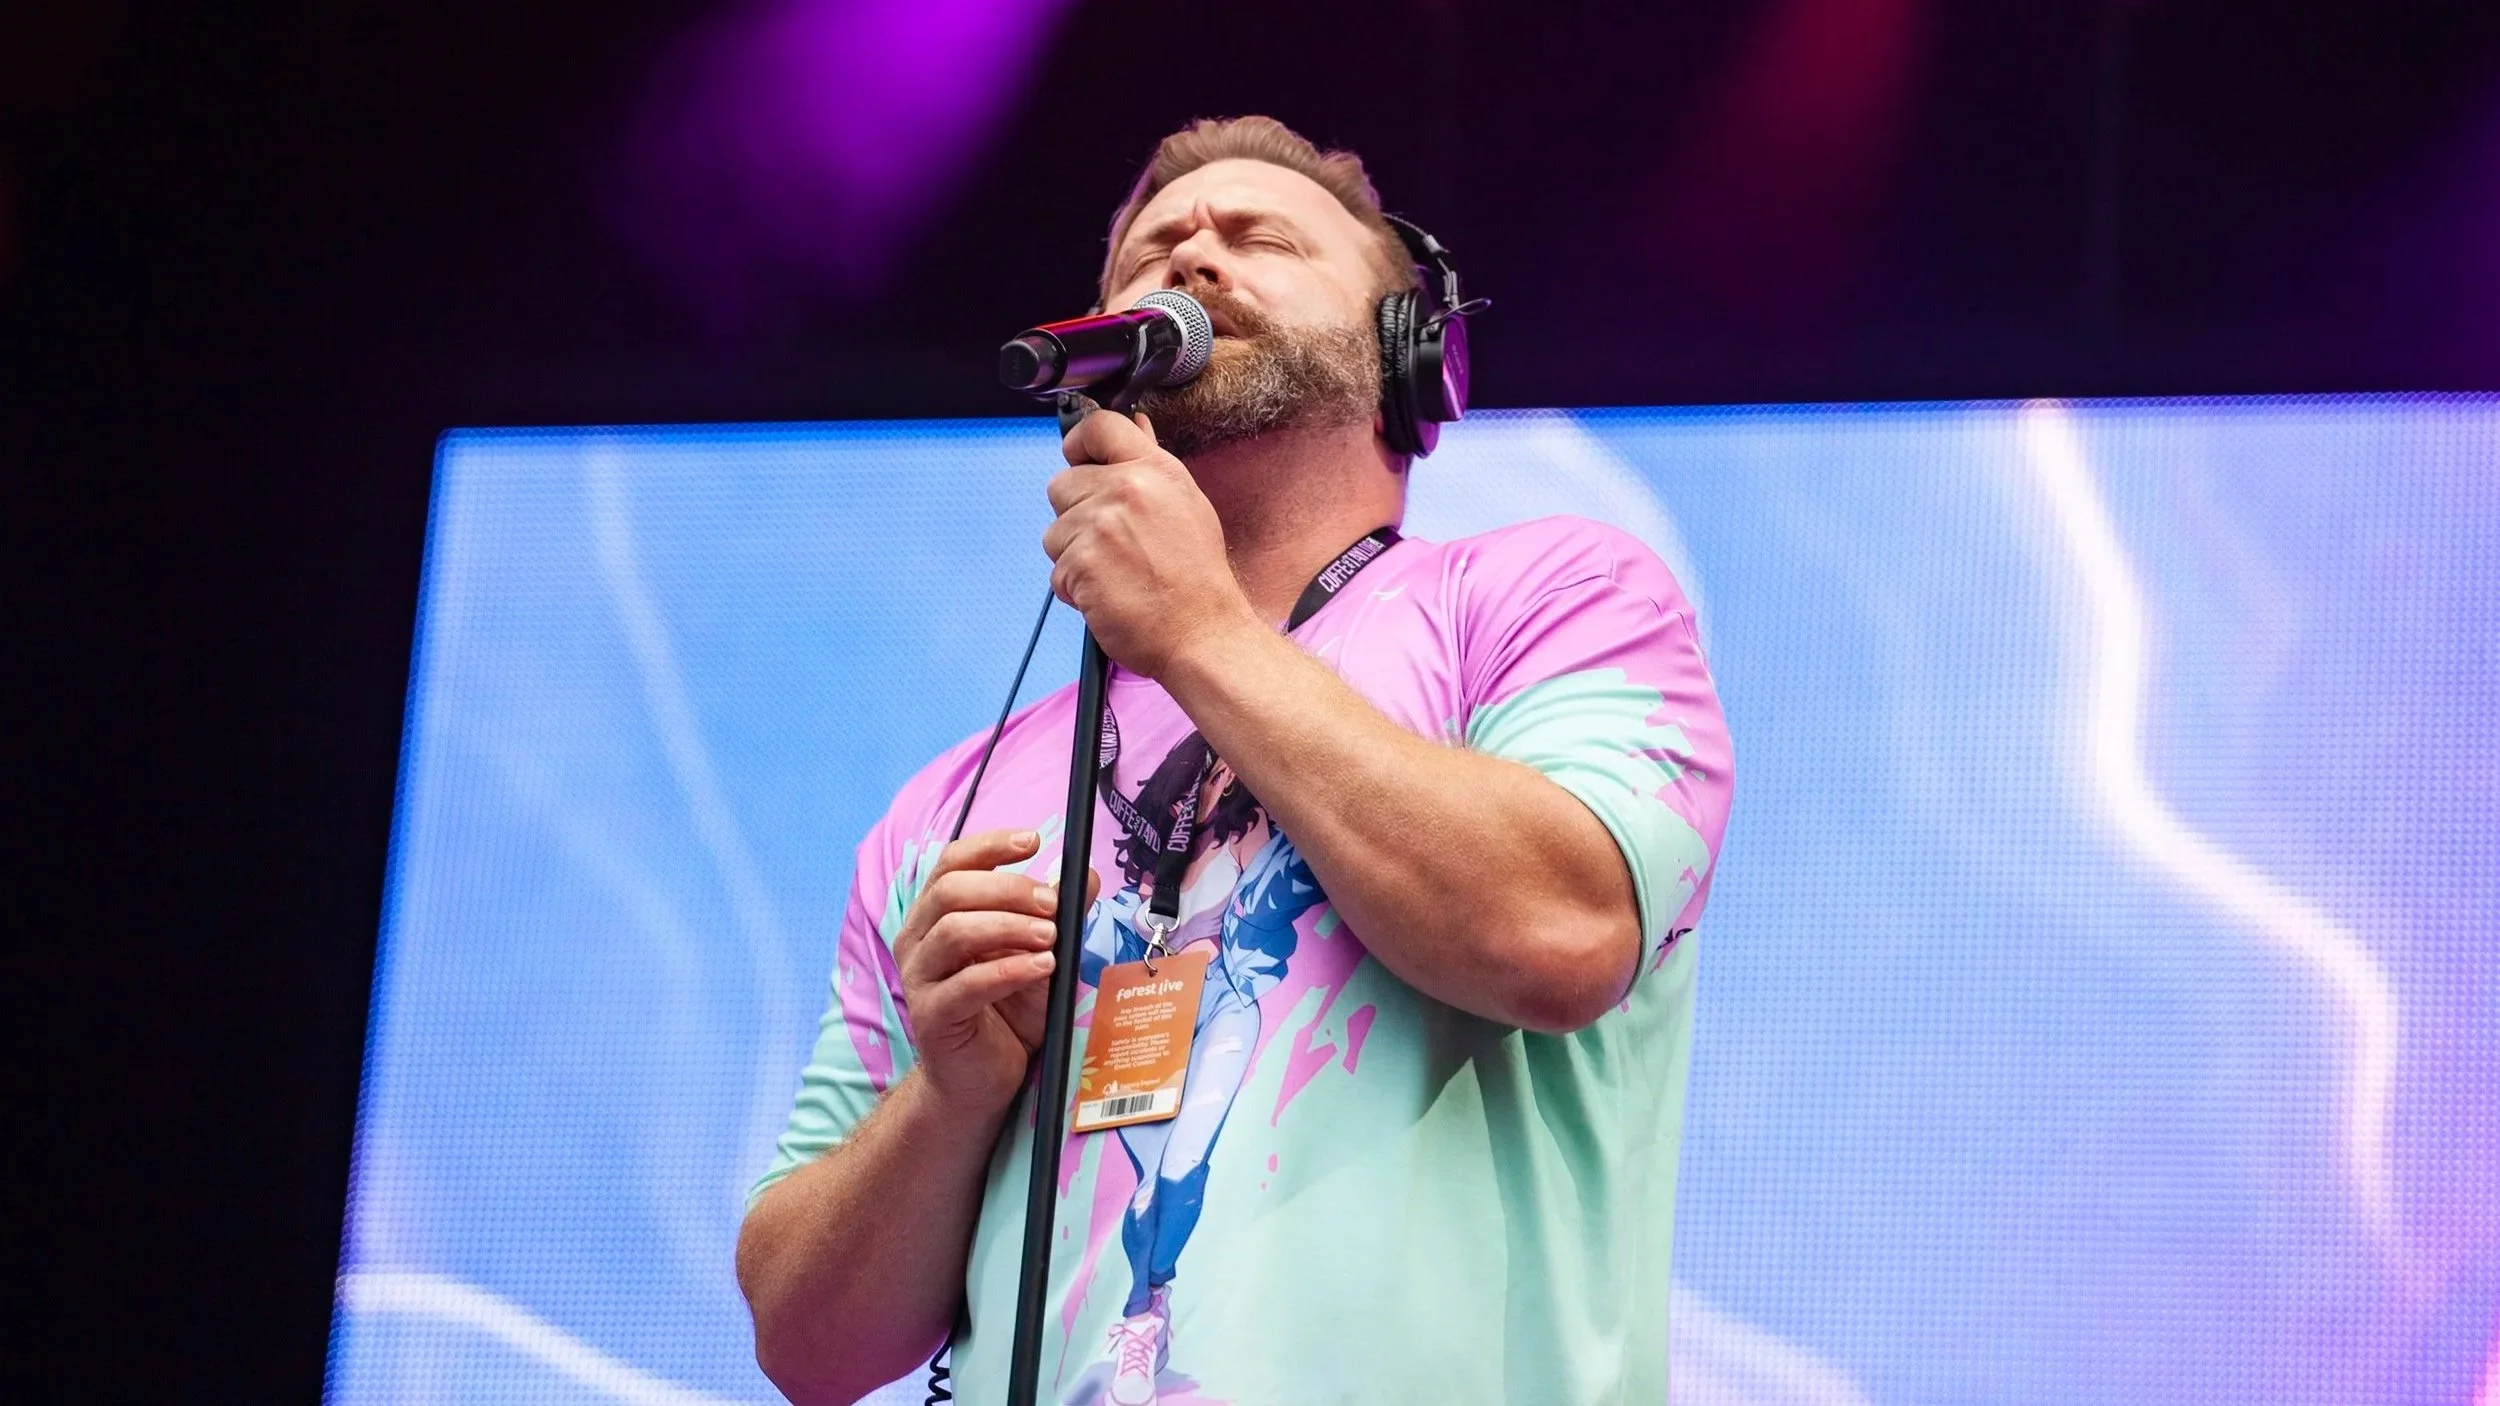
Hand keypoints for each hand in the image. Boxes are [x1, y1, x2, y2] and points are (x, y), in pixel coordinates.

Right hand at [889, 828, 1098, 1117]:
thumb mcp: (1041, 957)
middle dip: (1008, 889)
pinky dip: (1009, 969)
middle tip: (1053, 904)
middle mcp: (918, 940)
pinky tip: (1042, 968)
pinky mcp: (932, 1016)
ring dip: (1009, 926)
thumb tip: (1088, 877)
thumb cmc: (1007, 1015)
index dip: (990, 846)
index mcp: (936, 916)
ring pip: (953, 931)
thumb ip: (1059, 918)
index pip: (951, 863)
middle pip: (951, 891)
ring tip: (1052, 938)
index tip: (1034, 840)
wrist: (982, 1081)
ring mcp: (920, 979)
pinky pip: (967, 984)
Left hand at [1042, 409, 1261, 678]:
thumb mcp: (1186, 504)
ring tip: (1115, 574)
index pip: (1098, 427)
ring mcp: (1099, 527)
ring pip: (1054, 533)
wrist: (1204, 632)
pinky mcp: (1080, 564)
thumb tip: (1137, 425)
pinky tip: (1109, 595)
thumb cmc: (1198, 577)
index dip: (1079, 445)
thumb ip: (1151, 465)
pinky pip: (1057, 572)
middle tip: (1112, 544)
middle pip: (1061, 485)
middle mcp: (1125, 490)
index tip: (1081, 463)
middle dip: (1075, 516)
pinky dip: (1076, 590)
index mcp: (1154, 470)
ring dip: (1074, 557)